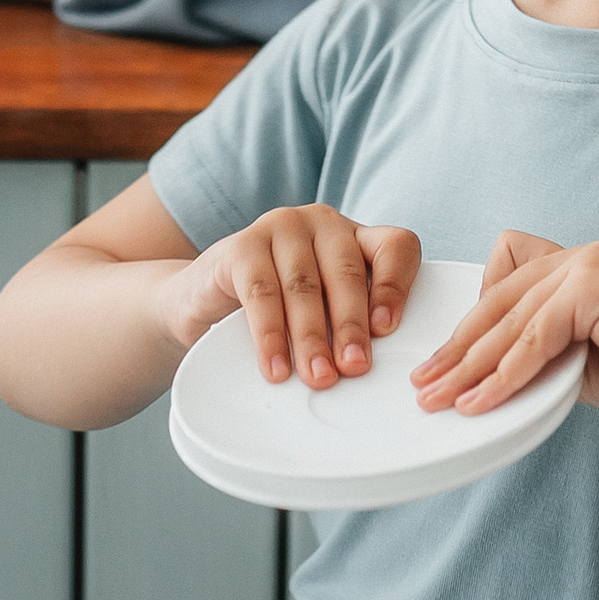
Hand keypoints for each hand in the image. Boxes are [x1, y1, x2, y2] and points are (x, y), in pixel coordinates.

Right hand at [166, 204, 423, 386]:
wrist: (202, 302)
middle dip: (351, 326)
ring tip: (318, 376)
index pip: (395, 247)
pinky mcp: (240, 245)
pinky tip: (276, 366)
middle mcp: (322, 223)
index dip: (396, 286)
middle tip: (353, 368)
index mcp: (354, 237)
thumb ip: (347, 324)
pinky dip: (270, 334)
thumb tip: (366, 366)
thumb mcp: (322, 311)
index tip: (388, 329)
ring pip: (304, 285)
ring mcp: (280, 227)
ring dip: (312, 336)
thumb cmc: (277, 310)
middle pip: (347, 273)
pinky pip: (260, 292)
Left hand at [412, 231, 598, 420]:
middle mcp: (579, 256)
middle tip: (424, 385)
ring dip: (469, 367)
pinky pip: (534, 339)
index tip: (445, 359)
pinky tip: (481, 402)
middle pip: (496, 302)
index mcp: (578, 264)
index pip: (505, 284)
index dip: (471, 323)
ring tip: (439, 399)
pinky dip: (504, 376)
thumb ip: (544, 353)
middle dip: (456, 350)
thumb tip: (492, 376)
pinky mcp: (593, 289)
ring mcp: (586, 267)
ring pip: (509, 323)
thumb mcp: (584, 358)